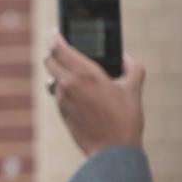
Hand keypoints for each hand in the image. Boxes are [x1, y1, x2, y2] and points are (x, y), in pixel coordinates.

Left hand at [43, 31, 145, 157]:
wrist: (112, 150)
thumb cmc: (125, 119)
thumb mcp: (133, 88)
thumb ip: (132, 67)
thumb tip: (125, 59)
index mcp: (85, 74)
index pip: (58, 48)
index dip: (54, 37)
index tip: (54, 31)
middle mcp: (68, 85)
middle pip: (48, 60)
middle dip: (51, 51)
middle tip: (57, 44)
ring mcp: (62, 100)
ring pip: (52, 77)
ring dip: (57, 69)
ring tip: (67, 64)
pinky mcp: (61, 112)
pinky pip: (58, 92)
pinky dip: (62, 85)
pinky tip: (74, 86)